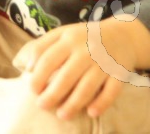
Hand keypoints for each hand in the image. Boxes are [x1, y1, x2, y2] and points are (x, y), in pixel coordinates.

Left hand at [13, 22, 128, 120]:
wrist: (122, 35)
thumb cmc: (84, 37)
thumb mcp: (63, 33)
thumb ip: (43, 45)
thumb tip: (27, 67)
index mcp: (69, 38)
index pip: (48, 58)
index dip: (38, 75)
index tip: (32, 90)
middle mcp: (86, 50)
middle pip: (66, 75)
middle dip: (52, 93)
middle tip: (42, 106)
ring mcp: (104, 62)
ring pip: (87, 86)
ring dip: (74, 103)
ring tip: (62, 115)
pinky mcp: (119, 73)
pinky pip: (111, 91)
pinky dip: (102, 102)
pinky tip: (91, 112)